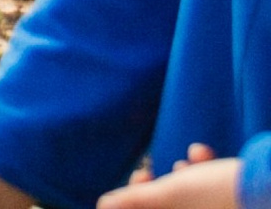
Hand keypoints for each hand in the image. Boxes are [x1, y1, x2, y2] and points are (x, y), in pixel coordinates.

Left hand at [99, 155, 238, 208]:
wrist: (264, 187)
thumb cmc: (215, 194)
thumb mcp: (170, 194)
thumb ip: (135, 201)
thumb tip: (103, 205)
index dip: (134, 200)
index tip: (140, 176)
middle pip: (163, 206)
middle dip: (157, 184)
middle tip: (151, 170)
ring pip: (184, 195)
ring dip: (180, 173)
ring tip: (188, 159)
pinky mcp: (224, 201)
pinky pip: (203, 189)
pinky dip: (200, 170)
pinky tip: (202, 154)